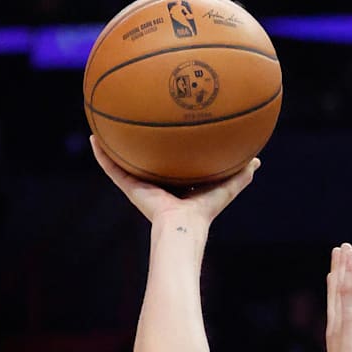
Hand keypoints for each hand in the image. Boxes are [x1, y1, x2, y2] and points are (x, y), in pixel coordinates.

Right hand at [90, 135, 259, 224]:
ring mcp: (140, 186)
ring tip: (103, 126)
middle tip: (133, 124)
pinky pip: (112, 168)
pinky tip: (93, 138)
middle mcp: (156, 184)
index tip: (165, 134)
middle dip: (139, 146)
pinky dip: (102, 155)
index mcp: (176, 185)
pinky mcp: (130, 187)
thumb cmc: (205, 211)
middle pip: (145, 161)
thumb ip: (240, 175)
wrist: (183, 226)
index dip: (168, 150)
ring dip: (113, 146)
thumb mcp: (226, 187)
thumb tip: (258, 161)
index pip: (171, 163)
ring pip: (123, 162)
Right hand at [325, 243, 351, 351]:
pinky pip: (348, 287)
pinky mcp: (350, 316)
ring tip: (344, 247)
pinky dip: (349, 269)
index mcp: (338, 340)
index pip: (336, 311)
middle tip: (337, 254)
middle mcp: (336, 327)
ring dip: (343, 265)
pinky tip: (349, 254)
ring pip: (342, 286)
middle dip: (337, 272)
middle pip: (335, 293)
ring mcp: (341, 320)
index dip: (335, 293)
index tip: (334, 278)